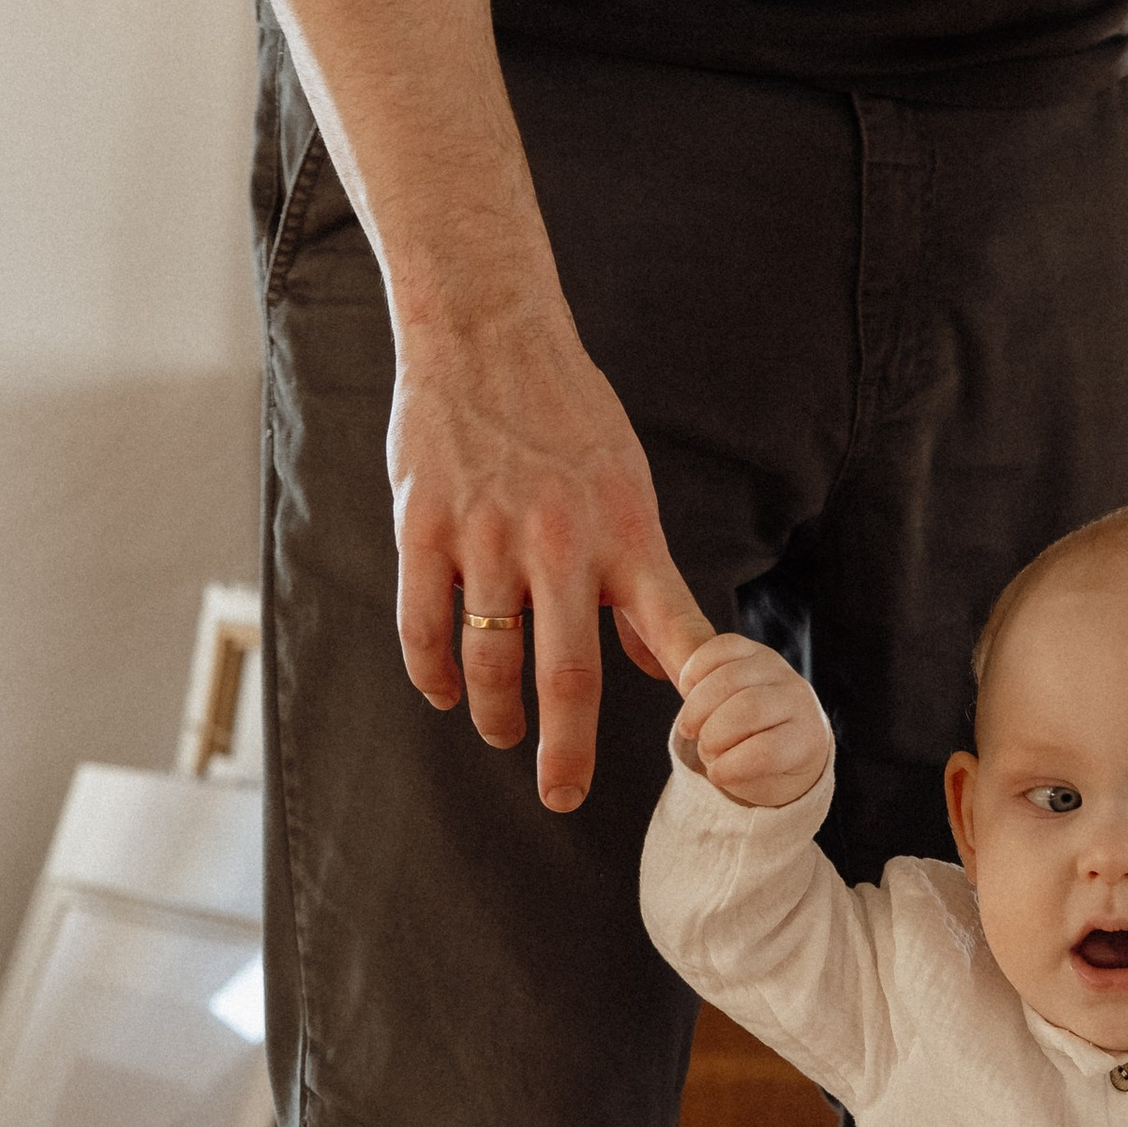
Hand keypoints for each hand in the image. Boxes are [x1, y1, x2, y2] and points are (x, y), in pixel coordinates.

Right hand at [389, 288, 716, 811]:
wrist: (486, 331)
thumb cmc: (566, 413)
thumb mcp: (627, 486)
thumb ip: (640, 578)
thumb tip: (656, 659)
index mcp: (626, 533)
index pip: (673, 630)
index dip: (692, 696)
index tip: (702, 752)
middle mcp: (562, 542)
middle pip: (567, 675)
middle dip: (567, 750)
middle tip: (563, 795)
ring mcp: (488, 538)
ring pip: (490, 661)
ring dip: (495, 714)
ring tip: (501, 733)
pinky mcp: (426, 527)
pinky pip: (425, 626)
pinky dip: (434, 674)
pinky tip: (445, 692)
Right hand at [672, 634, 832, 809]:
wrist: (787, 728)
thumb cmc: (773, 766)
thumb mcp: (765, 785)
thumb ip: (743, 775)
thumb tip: (713, 758)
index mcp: (807, 737)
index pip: (768, 751)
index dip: (731, 766)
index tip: (716, 776)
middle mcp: (797, 696)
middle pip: (747, 709)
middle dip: (713, 735)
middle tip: (705, 751)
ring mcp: (775, 667)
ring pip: (729, 677)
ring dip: (697, 708)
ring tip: (691, 728)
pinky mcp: (753, 649)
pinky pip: (720, 647)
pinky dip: (695, 670)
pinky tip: (688, 692)